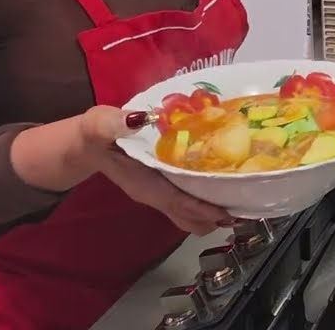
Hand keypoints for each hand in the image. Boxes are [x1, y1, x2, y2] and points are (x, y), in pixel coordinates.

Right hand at [10, 106, 232, 235]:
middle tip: (247, 207)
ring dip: (213, 209)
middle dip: (215, 215)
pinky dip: (207, 198)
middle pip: (188, 214)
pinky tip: (225, 185)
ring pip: (189, 211)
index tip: (227, 211)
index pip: (176, 201)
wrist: (86, 143)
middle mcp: (154, 193)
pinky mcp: (163, 185)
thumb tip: (136, 118)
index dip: (201, 208)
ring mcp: (159, 191)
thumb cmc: (95, 134)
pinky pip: (187, 198)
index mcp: (143, 183)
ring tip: (243, 200)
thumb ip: (113, 123)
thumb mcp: (99, 124)